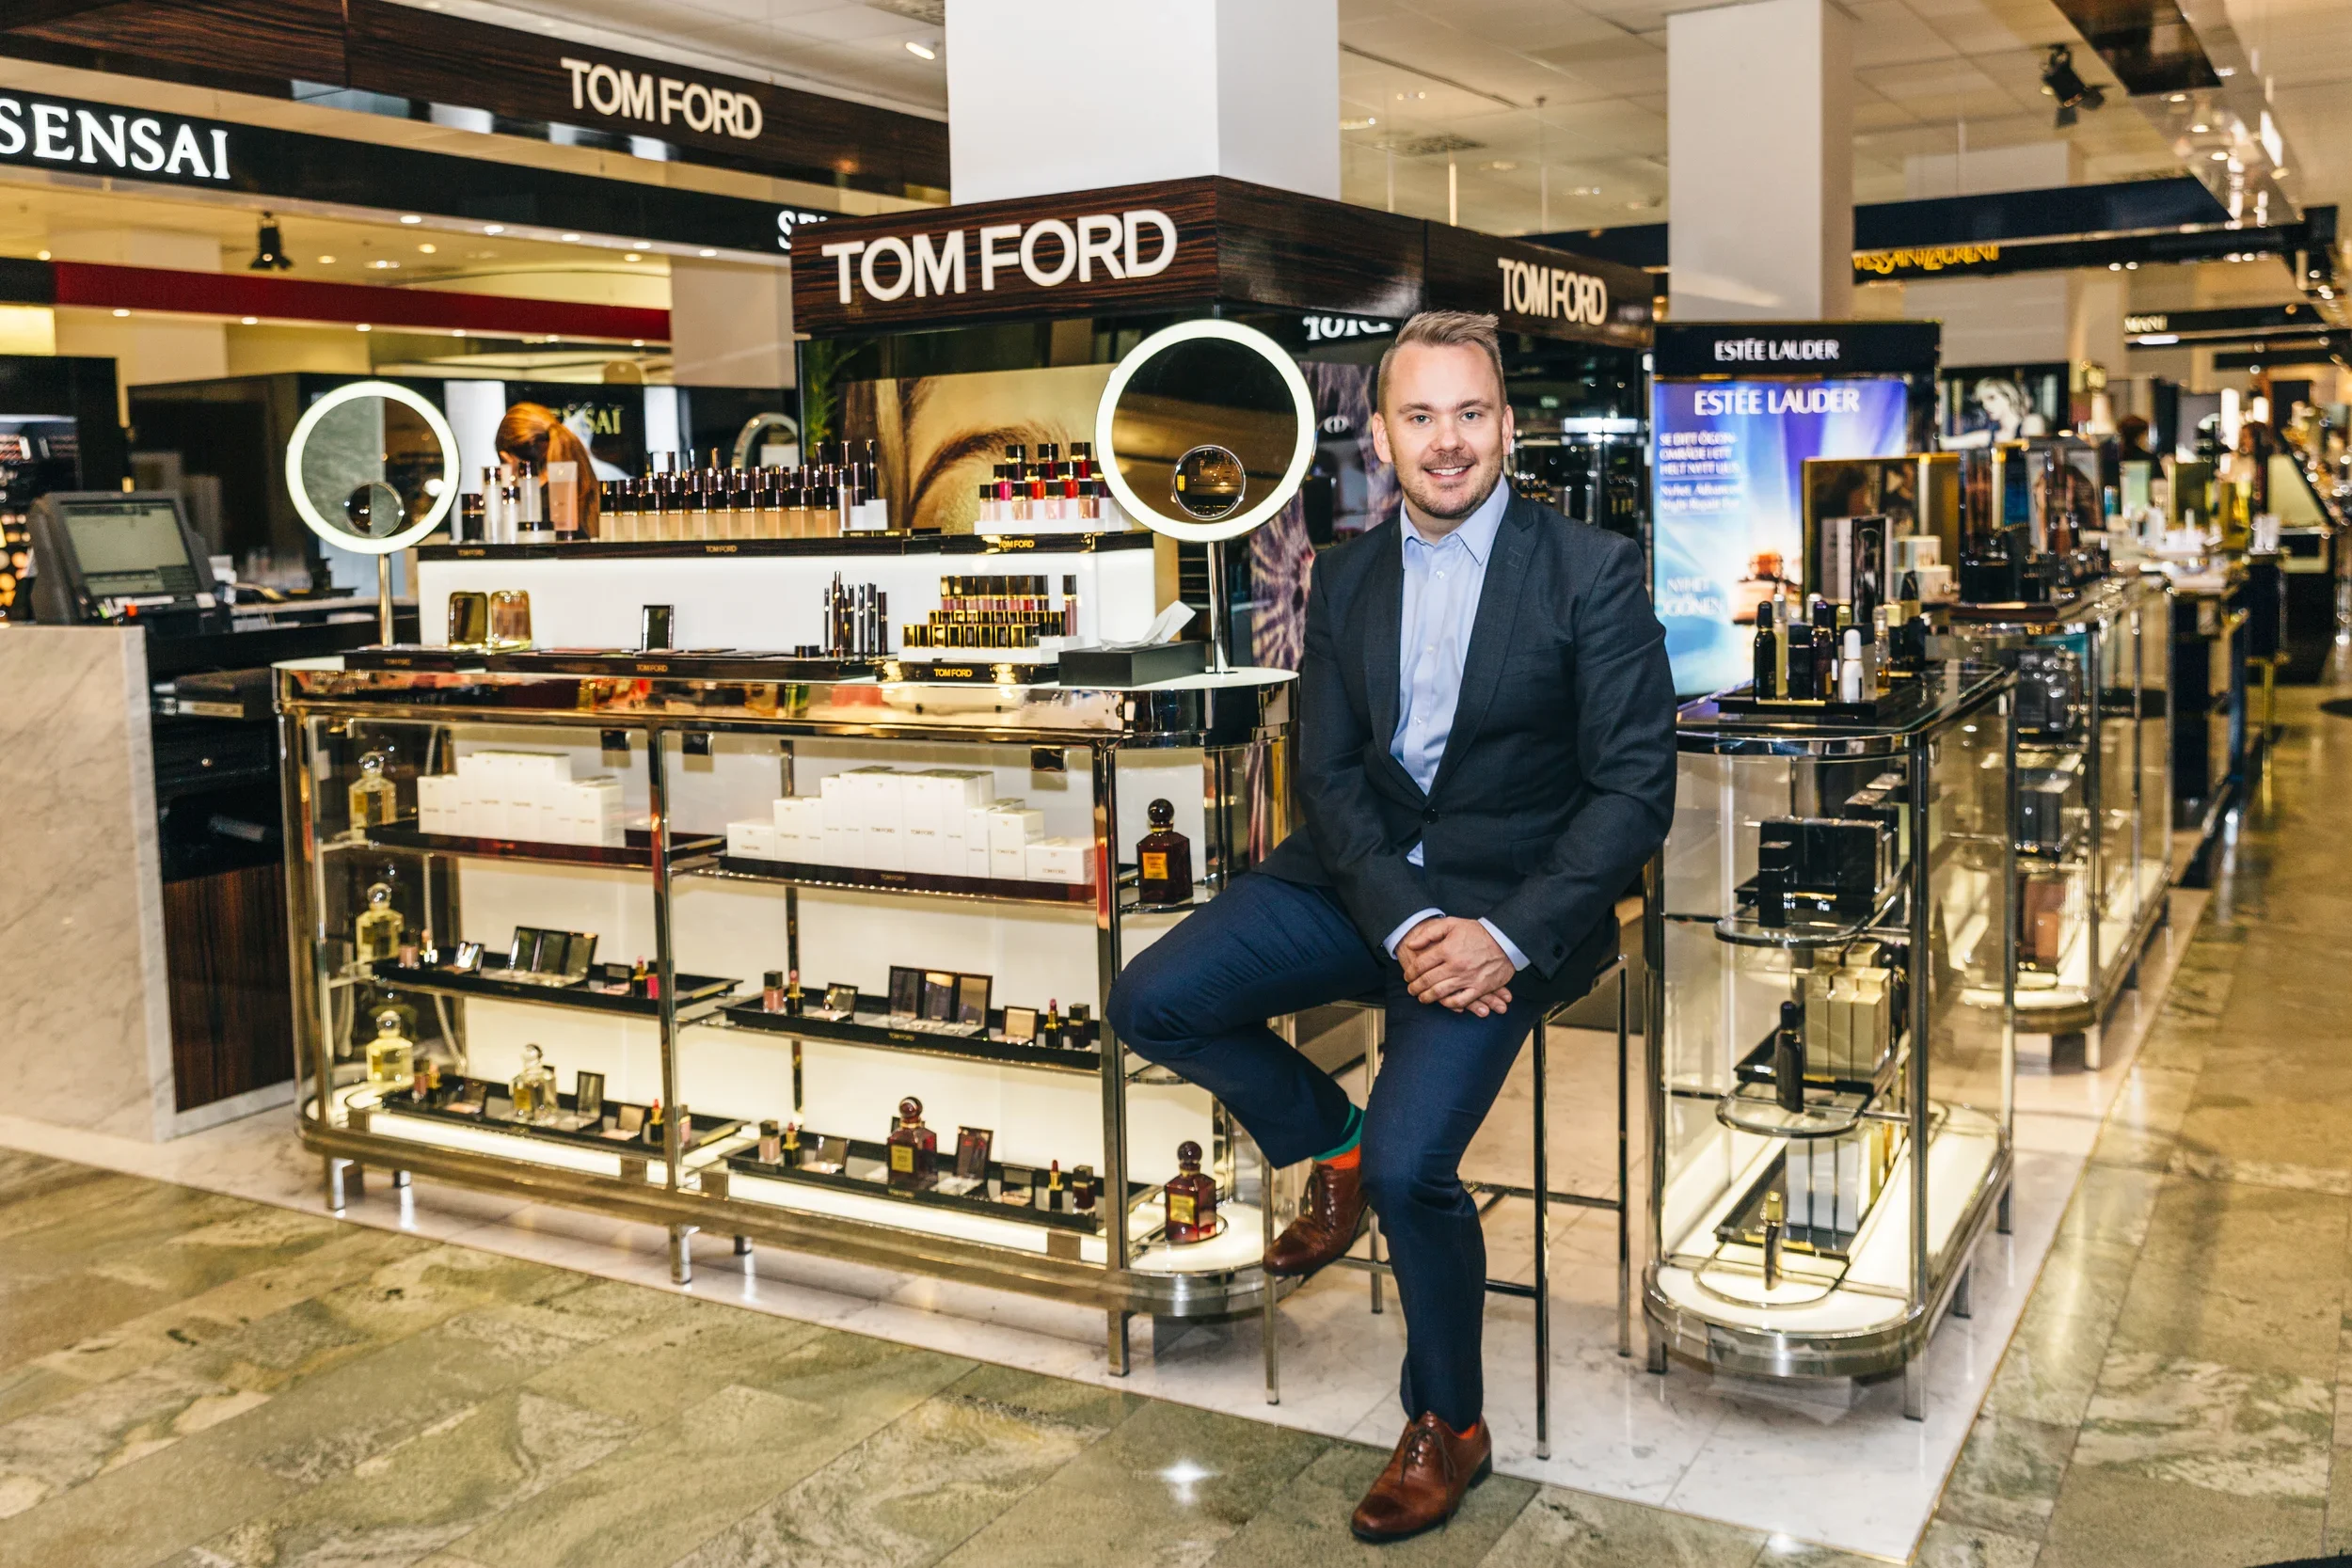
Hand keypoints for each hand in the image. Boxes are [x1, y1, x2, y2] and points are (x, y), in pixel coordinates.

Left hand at [1398, 917, 1518, 1013]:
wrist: (1506, 939)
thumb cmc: (1477, 931)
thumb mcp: (1451, 924)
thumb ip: (1429, 933)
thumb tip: (1411, 945)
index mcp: (1446, 950)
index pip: (1420, 965)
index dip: (1410, 972)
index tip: (1408, 976)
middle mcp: (1455, 966)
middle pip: (1427, 981)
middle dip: (1415, 987)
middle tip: (1411, 989)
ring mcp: (1467, 978)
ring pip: (1440, 993)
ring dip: (1427, 997)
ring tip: (1421, 998)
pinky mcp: (1479, 988)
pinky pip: (1460, 1001)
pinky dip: (1449, 1004)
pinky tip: (1442, 1002)